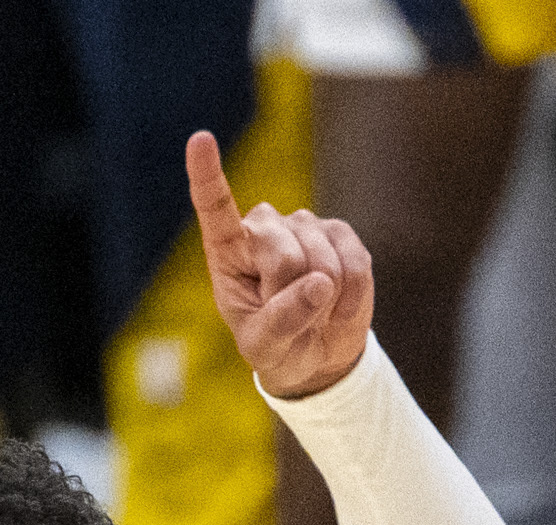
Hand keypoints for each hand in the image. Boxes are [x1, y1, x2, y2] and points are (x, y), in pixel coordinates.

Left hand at [186, 129, 372, 399]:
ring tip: (313, 314)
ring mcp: (304, 227)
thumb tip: (319, 283)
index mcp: (228, 253)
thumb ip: (282, 320)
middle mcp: (264, 230)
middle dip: (290, 293)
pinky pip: (354, 263)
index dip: (208, 175)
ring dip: (323, 300)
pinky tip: (340, 309)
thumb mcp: (264, 348)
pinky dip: (352, 296)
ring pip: (321, 259)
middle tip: (291, 319)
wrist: (318, 354)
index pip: (215, 209)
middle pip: (281, 252)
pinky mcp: (341, 235)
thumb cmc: (277, 349)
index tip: (200, 140)